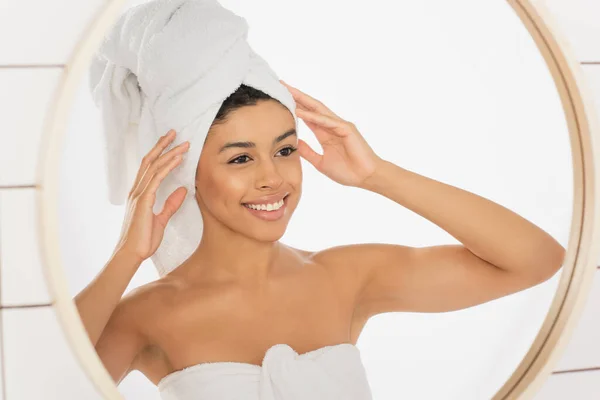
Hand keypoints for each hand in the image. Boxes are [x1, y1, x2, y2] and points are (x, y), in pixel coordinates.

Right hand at [113, 129, 189, 262]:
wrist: (131, 254)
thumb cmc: (143, 240)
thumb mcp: (161, 219)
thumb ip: (171, 204)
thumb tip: (183, 190)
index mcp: (139, 194)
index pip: (149, 167)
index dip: (159, 153)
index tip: (170, 142)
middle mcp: (137, 190)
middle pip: (149, 161)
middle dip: (162, 145)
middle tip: (174, 132)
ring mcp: (139, 194)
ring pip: (154, 166)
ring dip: (169, 153)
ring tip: (183, 143)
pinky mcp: (143, 201)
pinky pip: (157, 179)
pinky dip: (168, 166)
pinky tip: (178, 159)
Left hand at [280, 79, 382, 187]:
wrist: (365, 178)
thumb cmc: (347, 171)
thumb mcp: (320, 162)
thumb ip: (308, 152)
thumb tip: (295, 143)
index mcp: (325, 133)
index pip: (307, 115)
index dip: (295, 106)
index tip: (281, 99)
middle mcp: (331, 125)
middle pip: (311, 107)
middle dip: (297, 96)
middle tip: (281, 85)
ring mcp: (340, 125)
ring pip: (318, 109)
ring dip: (303, 100)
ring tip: (288, 92)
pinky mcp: (347, 129)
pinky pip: (327, 121)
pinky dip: (313, 116)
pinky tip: (300, 112)